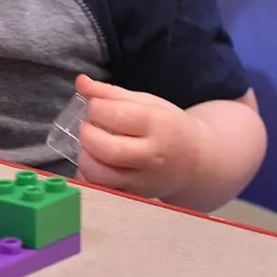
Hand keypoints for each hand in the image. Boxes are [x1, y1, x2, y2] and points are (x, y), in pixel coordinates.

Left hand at [73, 74, 204, 200]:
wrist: (196, 162)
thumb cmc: (168, 127)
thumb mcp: (146, 103)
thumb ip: (110, 93)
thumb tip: (81, 81)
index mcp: (157, 125)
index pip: (117, 115)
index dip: (97, 108)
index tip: (95, 106)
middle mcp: (152, 156)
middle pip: (109, 150)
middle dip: (88, 135)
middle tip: (89, 127)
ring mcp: (143, 180)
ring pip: (102, 176)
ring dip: (86, 159)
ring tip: (90, 147)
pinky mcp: (134, 195)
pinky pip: (102, 191)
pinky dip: (89, 178)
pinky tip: (94, 164)